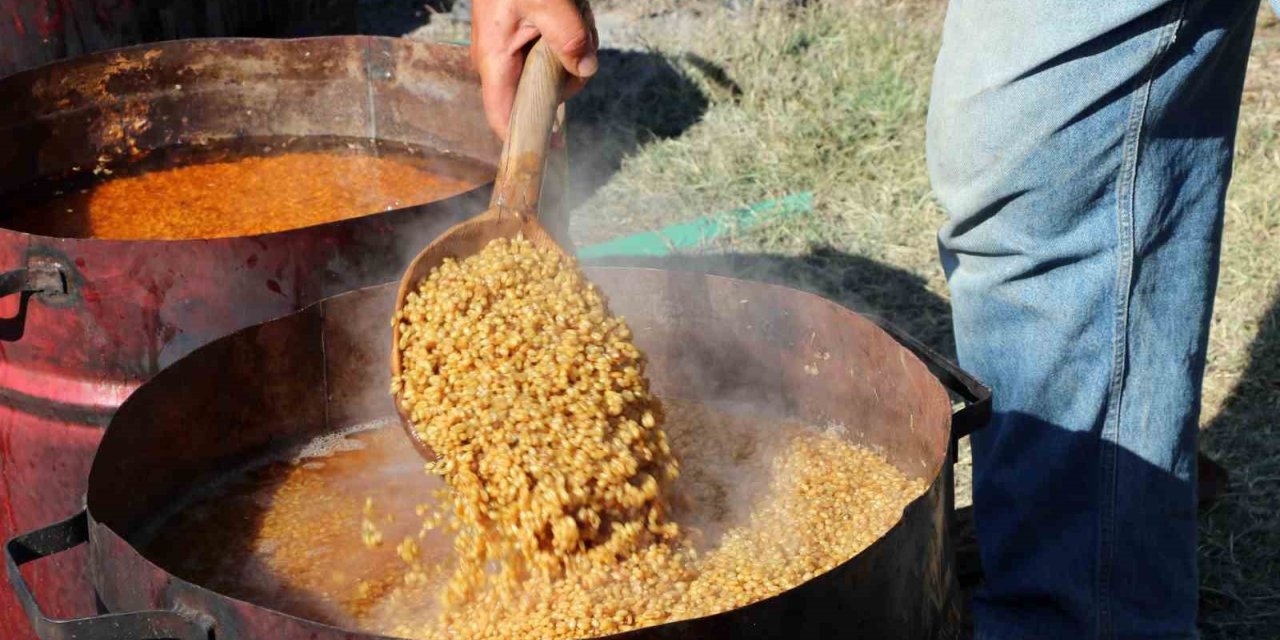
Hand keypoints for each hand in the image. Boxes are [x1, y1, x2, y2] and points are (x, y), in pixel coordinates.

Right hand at [471, 0, 597, 138]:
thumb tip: (586, 70)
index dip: (526, 138)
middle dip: (568, 76)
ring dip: (572, 53)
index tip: (554, 146)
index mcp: (495, 60)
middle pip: (539, 95)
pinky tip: (570, 16)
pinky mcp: (518, 40)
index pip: (502, 117)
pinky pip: (548, 55)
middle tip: (582, 44)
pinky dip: (567, 40)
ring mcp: (508, 52)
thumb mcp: (548, 4)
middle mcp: (498, 62)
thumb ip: (569, 39)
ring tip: (575, 21)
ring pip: (549, 74)